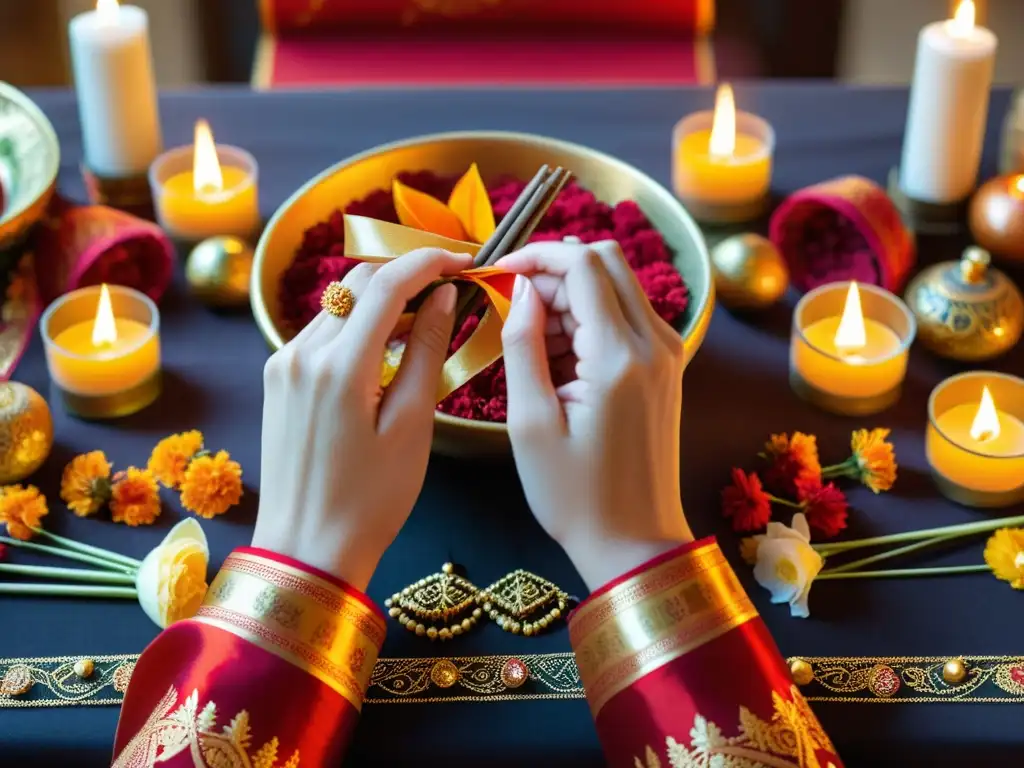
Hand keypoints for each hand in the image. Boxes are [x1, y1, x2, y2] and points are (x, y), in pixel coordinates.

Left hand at [252, 249, 471, 589]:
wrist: (305, 550)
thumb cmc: (370, 500)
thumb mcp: (411, 426)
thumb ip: (426, 351)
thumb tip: (441, 297)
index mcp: (339, 365)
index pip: (387, 282)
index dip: (430, 260)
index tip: (466, 262)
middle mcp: (301, 352)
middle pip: (357, 282)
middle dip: (405, 272)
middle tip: (449, 286)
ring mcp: (283, 364)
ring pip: (337, 304)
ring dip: (380, 299)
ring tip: (423, 318)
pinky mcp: (278, 379)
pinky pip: (321, 332)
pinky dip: (356, 325)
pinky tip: (384, 348)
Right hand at [497, 241, 693, 590]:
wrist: (635, 541)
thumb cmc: (575, 494)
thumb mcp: (531, 422)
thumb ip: (523, 344)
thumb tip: (521, 288)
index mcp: (621, 355)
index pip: (582, 264)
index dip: (536, 256)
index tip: (496, 273)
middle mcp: (655, 342)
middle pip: (604, 262)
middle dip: (553, 270)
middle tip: (512, 305)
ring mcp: (667, 352)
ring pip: (615, 285)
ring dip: (570, 297)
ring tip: (531, 346)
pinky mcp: (665, 366)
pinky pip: (625, 316)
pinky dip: (588, 321)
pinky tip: (558, 362)